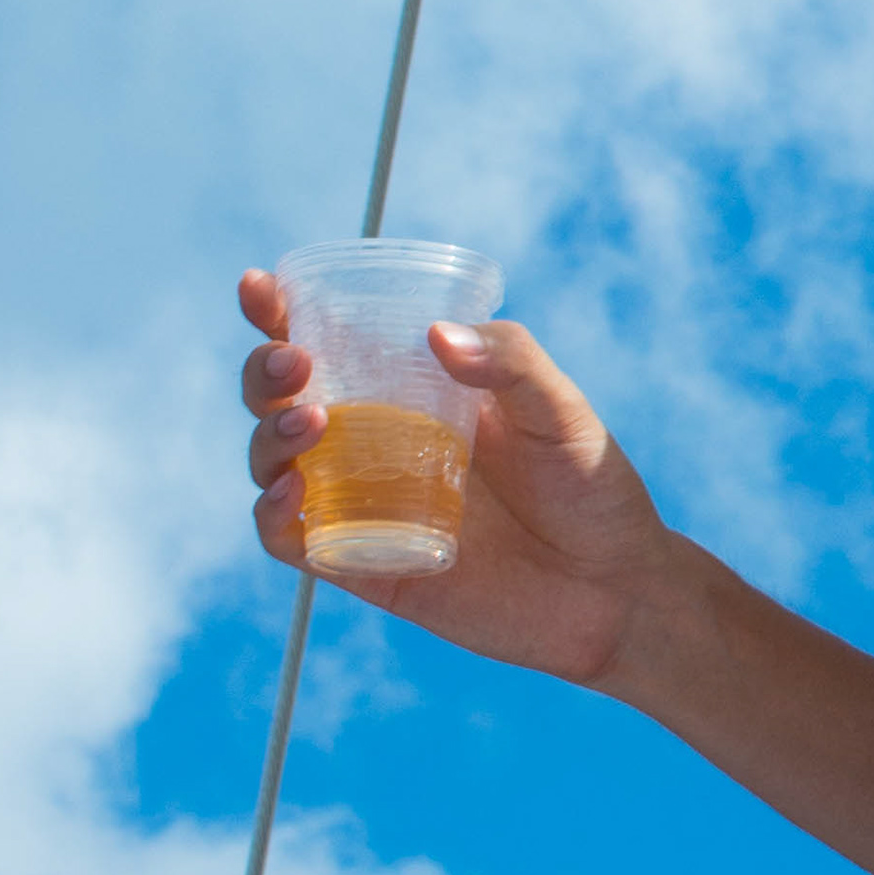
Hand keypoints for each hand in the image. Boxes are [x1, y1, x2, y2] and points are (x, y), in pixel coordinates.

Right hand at [238, 273, 673, 686]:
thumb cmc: (588, 486)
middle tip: (295, 363)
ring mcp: (363, 502)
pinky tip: (293, 493)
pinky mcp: (363, 565)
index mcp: (410, 389)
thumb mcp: (559, 409)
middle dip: (266, 371)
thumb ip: (509, 362)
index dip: (279, 312)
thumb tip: (437, 336)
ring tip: (310, 421)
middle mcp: (373, 441)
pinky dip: (272, 516)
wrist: (613, 588)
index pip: (327, 341)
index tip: (259, 286)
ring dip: (270, 436)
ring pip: (275, 462)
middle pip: (281, 397)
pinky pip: (292, 541)